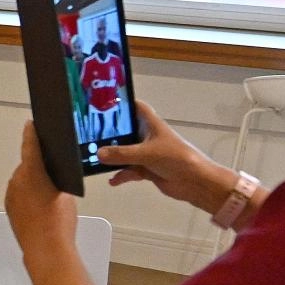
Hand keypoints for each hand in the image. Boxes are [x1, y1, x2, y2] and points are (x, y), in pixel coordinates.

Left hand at [4, 121, 77, 269]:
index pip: (31, 144)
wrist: (46, 249)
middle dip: (38, 168)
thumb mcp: (66, 194)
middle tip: (53, 176)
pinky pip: (19, 195)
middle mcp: (17, 180)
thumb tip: (52, 178)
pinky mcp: (9, 208)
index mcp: (32, 171)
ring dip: (33, 183)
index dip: (32, 133)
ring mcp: (11, 194)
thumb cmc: (58, 222)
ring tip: (48, 197)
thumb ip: (57, 180)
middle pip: (27, 166)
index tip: (30, 125)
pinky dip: (27, 196)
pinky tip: (40, 207)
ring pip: (23, 181)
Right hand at [98, 101, 237, 212]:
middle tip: (90, 134)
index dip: (124, 103)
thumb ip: (122, 154)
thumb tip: (98, 153)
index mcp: (151, 125)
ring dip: (114, 157)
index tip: (105, 102)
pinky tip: (112, 181)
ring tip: (95, 159)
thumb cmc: (175, 158)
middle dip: (111, 134)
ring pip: (125, 152)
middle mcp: (148, 137)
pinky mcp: (148, 169)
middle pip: (126, 131)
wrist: (195, 182)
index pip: (136, 107)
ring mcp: (147, 154)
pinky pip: (130, 170)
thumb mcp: (146, 153)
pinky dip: (121, 175)